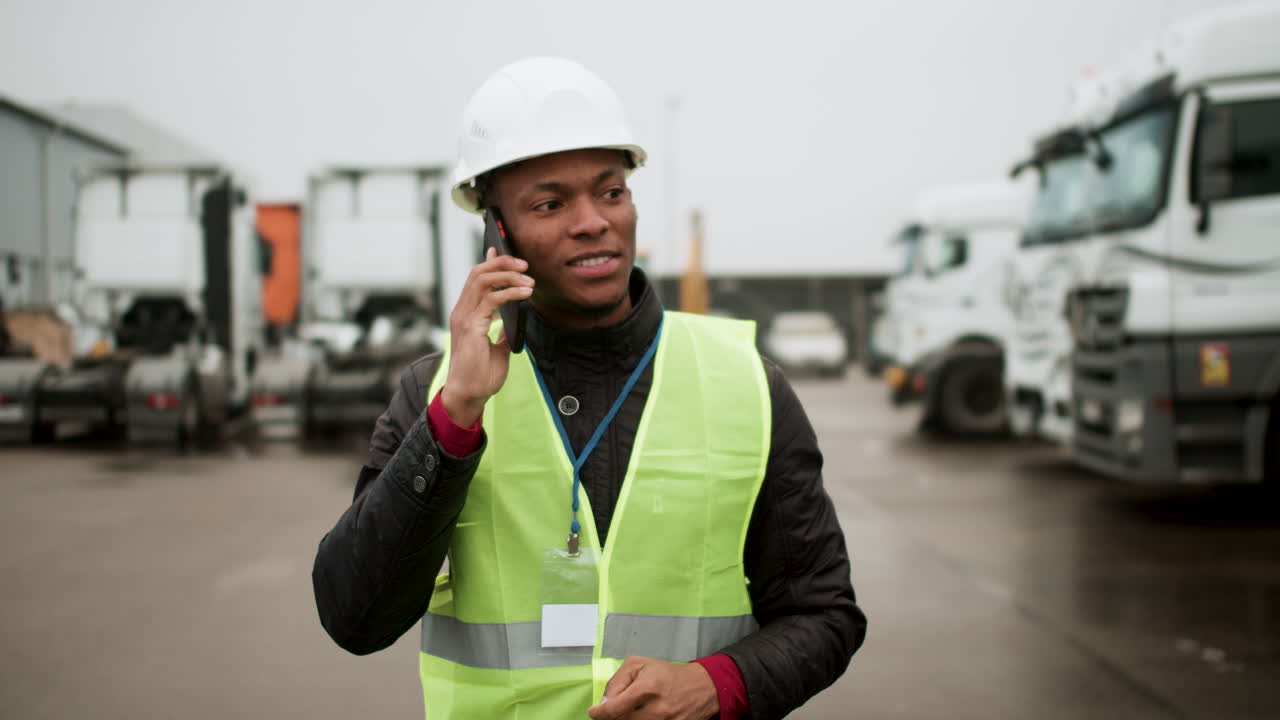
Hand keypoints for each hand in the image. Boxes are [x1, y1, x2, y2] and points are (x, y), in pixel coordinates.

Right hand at [439, 247, 533, 425]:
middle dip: (502, 263)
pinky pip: (491, 299)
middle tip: (525, 265)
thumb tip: (513, 320)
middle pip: (478, 272)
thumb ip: (501, 330)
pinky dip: (510, 292)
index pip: (476, 279)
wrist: (470, 395)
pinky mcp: (471, 327)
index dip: (490, 262)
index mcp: (466, 314)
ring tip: (529, 279)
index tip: (505, 252)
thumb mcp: (497, 348)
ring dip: (508, 275)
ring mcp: (464, 318)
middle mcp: (461, 311)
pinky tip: (525, 294)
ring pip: (482, 280)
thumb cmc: (481, 375)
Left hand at [587, 656, 718, 719]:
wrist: (701, 687)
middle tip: (610, 710)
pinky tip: (639, 715)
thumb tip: (604, 701)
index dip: (598, 714)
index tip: (594, 712)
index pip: (613, 709)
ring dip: (625, 719)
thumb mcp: (640, 664)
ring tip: (629, 710)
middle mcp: (656, 709)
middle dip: (610, 716)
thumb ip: (618, 680)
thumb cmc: (669, 674)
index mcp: (647, 688)